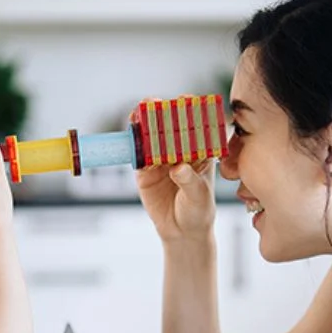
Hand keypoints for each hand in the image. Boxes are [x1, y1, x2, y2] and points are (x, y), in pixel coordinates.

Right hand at [131, 98, 215, 242]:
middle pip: (171, 127)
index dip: (191, 111)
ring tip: (140, 112)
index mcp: (200, 152)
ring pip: (152, 137)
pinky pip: (138, 154)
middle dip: (164, 112)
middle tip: (157, 103)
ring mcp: (161, 159)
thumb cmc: (198, 210)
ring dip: (145, 123)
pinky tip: (131, 132)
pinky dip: (134, 143)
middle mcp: (180, 151)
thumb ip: (189, 181)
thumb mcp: (199, 196)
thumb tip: (178, 167)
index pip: (196, 126)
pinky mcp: (145, 170)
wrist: (181, 232)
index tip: (186, 100)